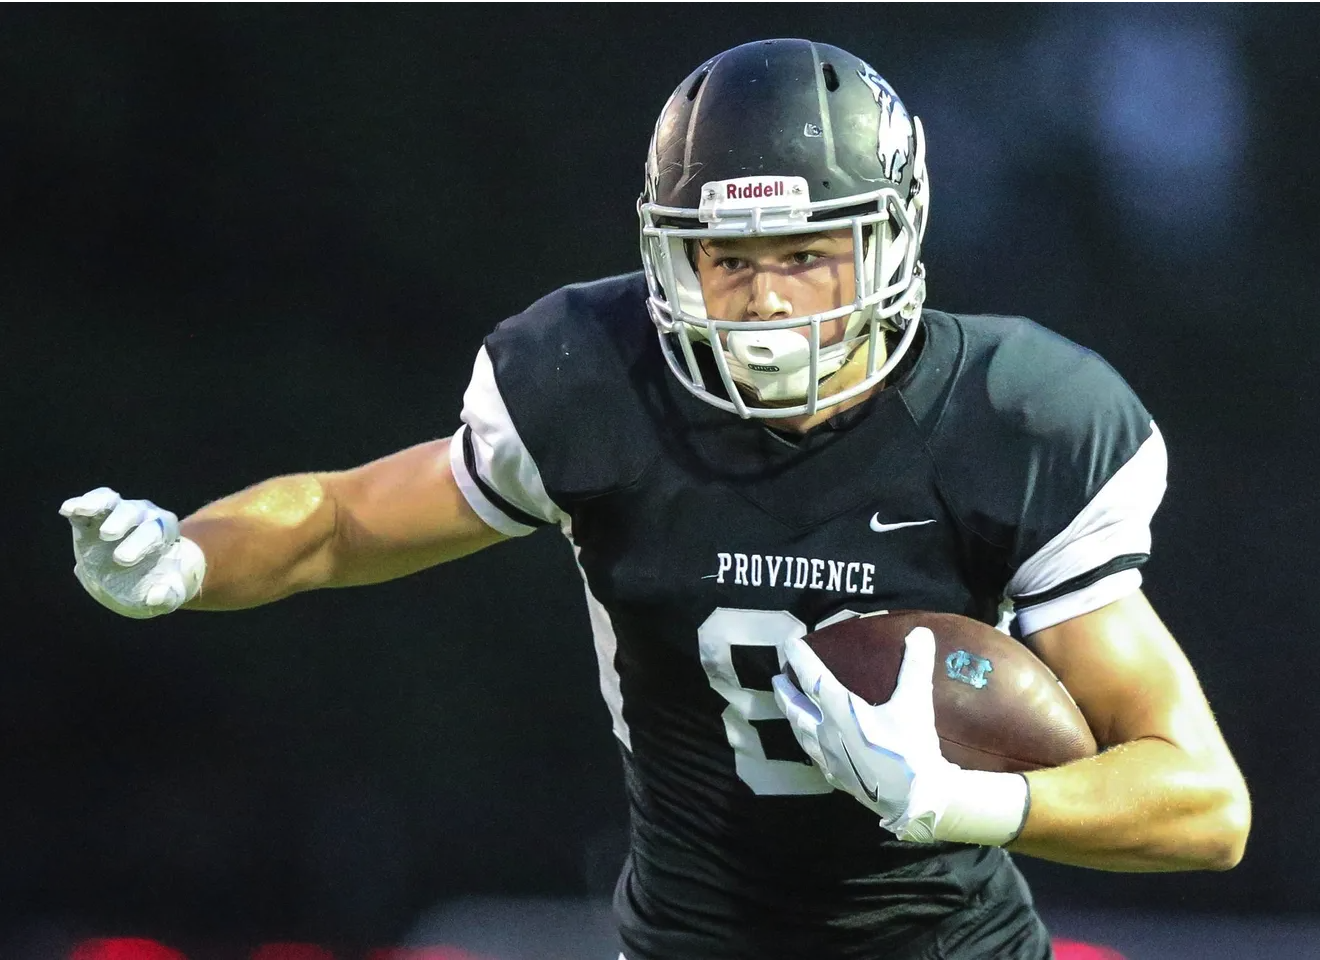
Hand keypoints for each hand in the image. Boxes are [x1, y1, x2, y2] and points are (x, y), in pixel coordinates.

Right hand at [60, 487, 205, 618]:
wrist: (134, 580)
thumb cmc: (154, 584)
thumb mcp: (166, 595)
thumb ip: (167, 596)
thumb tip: (157, 596)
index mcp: (164, 534)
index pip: (158, 531)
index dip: (142, 542)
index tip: (124, 560)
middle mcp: (143, 516)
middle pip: (134, 512)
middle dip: (121, 521)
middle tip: (108, 534)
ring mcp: (118, 513)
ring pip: (110, 500)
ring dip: (96, 503)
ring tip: (80, 510)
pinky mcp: (93, 517)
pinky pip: (89, 504)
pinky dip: (79, 505)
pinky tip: (67, 510)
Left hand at [773, 627, 955, 839]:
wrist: (916, 798)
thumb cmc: (911, 747)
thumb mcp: (916, 702)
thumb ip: (916, 665)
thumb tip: (921, 631)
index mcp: (841, 710)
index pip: (812, 677)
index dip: (799, 658)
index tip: (788, 643)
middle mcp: (827, 732)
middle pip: (797, 708)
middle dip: (785, 691)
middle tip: (777, 678)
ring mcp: (829, 758)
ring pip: (801, 733)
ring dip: (792, 716)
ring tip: (788, 708)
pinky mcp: (837, 777)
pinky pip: (814, 756)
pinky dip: (807, 743)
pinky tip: (811, 746)